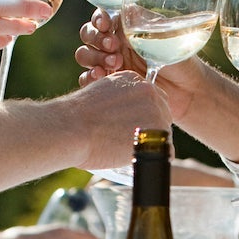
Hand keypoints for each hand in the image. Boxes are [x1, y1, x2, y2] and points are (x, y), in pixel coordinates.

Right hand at [55, 71, 172, 168]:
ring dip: (150, 144)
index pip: (150, 98)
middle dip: (150, 128)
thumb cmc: (76, 118)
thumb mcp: (97, 94)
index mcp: (134, 80)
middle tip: (130, 140)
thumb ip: (115, 99)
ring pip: (164, 133)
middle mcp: (149, 92)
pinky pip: (166, 151)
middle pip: (162, 113)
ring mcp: (156, 113)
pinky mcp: (158, 134)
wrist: (71, 129)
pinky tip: (138, 159)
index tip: (130, 125)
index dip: (142, 114)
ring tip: (128, 150)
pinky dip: (155, 159)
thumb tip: (119, 114)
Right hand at [74, 9, 204, 120]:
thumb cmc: (180, 58)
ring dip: (93, 58)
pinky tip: (101, 79)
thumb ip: (142, 25)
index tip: (106, 25)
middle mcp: (115, 42)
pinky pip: (88, 79)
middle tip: (115, 49)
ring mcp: (110, 63)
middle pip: (88, 34)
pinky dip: (89, 78)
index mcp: (126, 26)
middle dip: (97, 40)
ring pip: (85, 55)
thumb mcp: (163, 36)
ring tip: (114, 66)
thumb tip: (124, 12)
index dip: (98, 19)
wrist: (188, 91)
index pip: (101, 16)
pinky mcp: (110, 84)